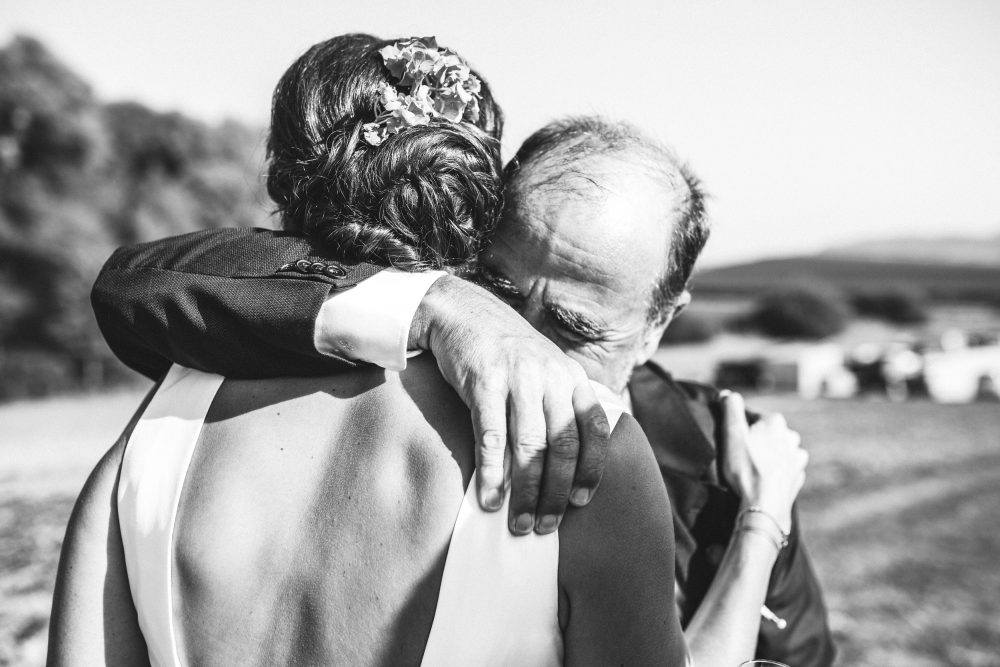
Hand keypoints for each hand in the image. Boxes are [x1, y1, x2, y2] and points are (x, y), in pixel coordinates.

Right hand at [412, 275, 610, 534]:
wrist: (463, 312)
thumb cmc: (507, 351)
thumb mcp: (546, 368)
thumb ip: (563, 404)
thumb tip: (574, 460)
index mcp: (571, 377)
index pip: (595, 429)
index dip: (592, 469)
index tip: (582, 502)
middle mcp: (550, 376)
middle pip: (563, 445)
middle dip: (557, 492)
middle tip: (546, 526)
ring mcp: (517, 378)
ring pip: (530, 446)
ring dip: (526, 492)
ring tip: (520, 523)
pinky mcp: (484, 382)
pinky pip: (492, 436)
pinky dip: (493, 472)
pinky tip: (490, 498)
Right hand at [720, 391, 807, 532]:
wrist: (764, 506)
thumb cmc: (745, 468)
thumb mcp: (732, 433)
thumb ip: (730, 407)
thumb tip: (727, 394)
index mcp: (774, 421)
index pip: (749, 414)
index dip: (735, 425)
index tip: (727, 438)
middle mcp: (790, 436)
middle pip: (764, 431)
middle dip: (752, 438)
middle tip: (737, 454)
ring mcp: (796, 457)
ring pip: (776, 448)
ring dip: (765, 453)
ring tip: (750, 467)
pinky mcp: (796, 476)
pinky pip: (783, 466)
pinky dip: (774, 469)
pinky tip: (762, 477)